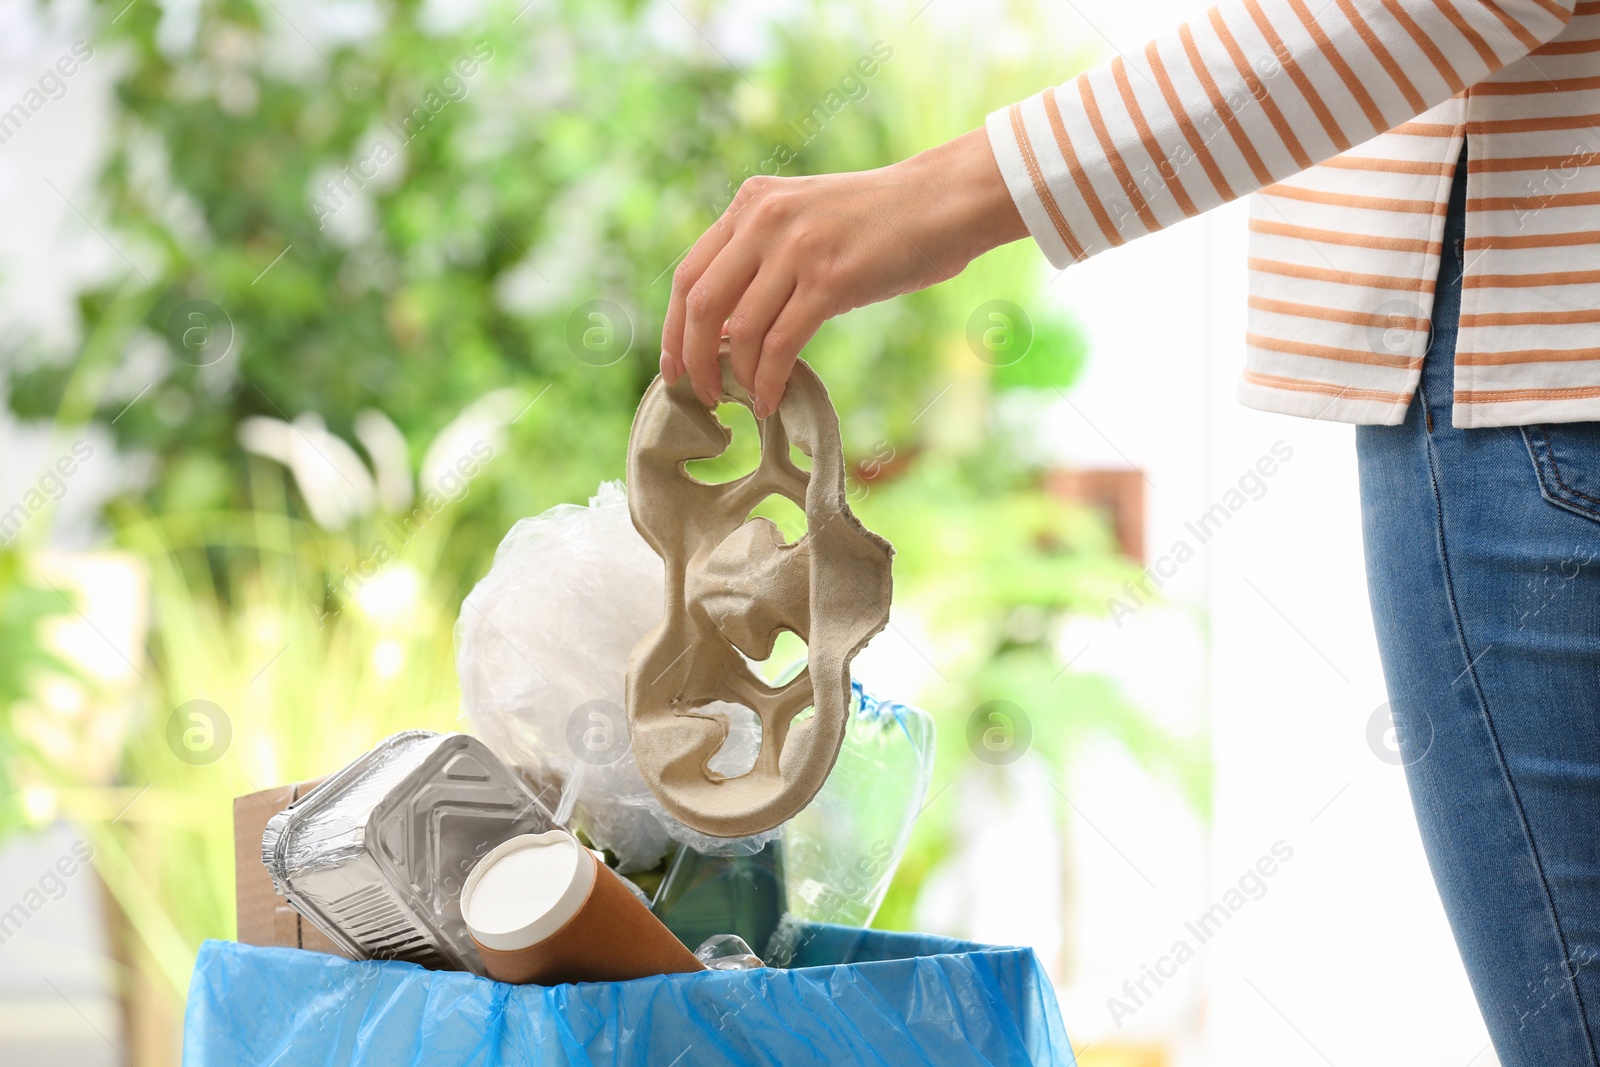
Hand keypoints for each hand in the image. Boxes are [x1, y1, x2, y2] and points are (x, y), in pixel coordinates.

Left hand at [660, 127, 1029, 414]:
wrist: (943, 201)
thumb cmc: (881, 221)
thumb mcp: (806, 217)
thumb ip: (765, 254)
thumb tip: (727, 326)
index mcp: (752, 203)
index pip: (688, 273)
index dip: (672, 328)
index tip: (674, 366)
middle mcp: (764, 219)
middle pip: (699, 303)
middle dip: (692, 358)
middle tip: (702, 393)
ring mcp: (796, 248)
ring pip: (737, 329)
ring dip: (734, 376)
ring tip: (742, 400)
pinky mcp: (830, 280)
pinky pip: (779, 345)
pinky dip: (767, 381)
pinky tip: (769, 400)